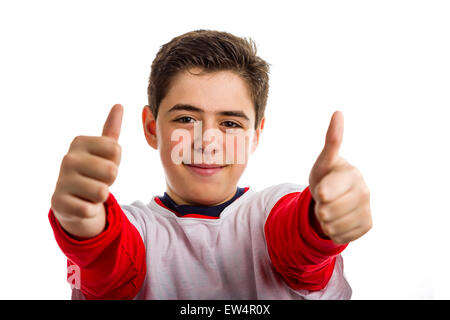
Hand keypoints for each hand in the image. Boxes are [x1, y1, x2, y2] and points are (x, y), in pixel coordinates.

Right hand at [51, 104, 123, 237]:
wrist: (72, 200)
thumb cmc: (93, 171)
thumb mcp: (103, 151)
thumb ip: (111, 129)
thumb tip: (119, 105)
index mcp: (80, 142)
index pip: (116, 150)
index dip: (115, 162)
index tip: (103, 164)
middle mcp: (68, 158)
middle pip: (112, 171)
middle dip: (109, 181)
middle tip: (97, 181)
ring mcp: (61, 180)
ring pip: (102, 192)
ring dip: (101, 197)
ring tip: (89, 193)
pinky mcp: (58, 202)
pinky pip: (90, 209)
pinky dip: (91, 210)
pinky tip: (81, 204)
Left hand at [309, 111, 371, 243]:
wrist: (336, 196)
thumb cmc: (326, 175)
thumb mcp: (323, 161)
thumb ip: (332, 142)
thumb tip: (339, 112)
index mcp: (352, 173)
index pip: (324, 193)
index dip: (318, 194)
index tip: (321, 189)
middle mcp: (364, 190)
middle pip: (326, 212)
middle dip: (318, 208)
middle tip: (324, 199)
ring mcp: (367, 208)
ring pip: (331, 227)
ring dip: (324, 221)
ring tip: (330, 208)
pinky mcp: (368, 224)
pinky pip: (340, 237)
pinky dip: (333, 232)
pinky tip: (338, 219)